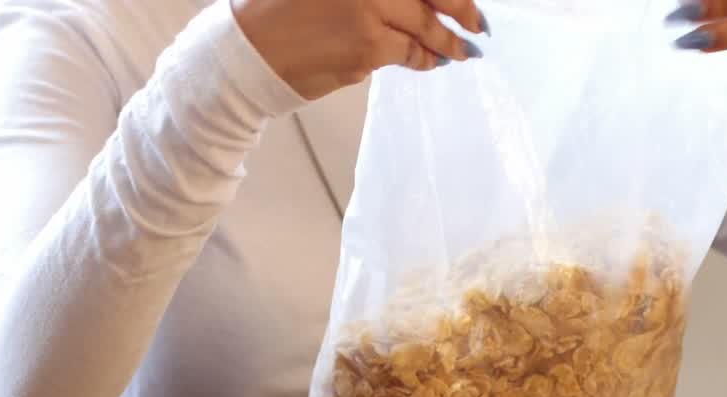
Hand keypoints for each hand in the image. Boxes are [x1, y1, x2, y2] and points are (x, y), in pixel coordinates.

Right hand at [232, 0, 487, 100]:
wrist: (248, 50)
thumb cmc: (280, 11)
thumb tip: (416, 2)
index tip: (463, 2)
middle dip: (462, 9)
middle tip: (478, 23)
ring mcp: (369, 7)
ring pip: (424, 25)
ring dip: (447, 40)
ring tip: (461, 49)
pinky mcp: (368, 46)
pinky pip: (409, 53)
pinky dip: (425, 59)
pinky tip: (432, 62)